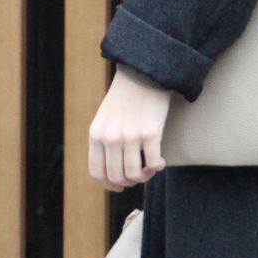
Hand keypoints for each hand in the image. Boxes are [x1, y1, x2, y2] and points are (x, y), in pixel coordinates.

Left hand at [88, 68, 171, 190]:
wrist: (144, 72)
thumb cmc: (126, 96)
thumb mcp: (105, 117)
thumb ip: (104, 141)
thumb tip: (112, 171)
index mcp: (96, 134)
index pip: (97, 173)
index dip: (110, 185)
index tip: (121, 186)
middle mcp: (110, 138)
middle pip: (117, 176)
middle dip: (130, 181)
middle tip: (140, 175)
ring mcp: (130, 136)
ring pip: (135, 174)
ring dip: (144, 176)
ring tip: (150, 168)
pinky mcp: (151, 133)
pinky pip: (153, 163)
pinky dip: (157, 167)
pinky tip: (160, 161)